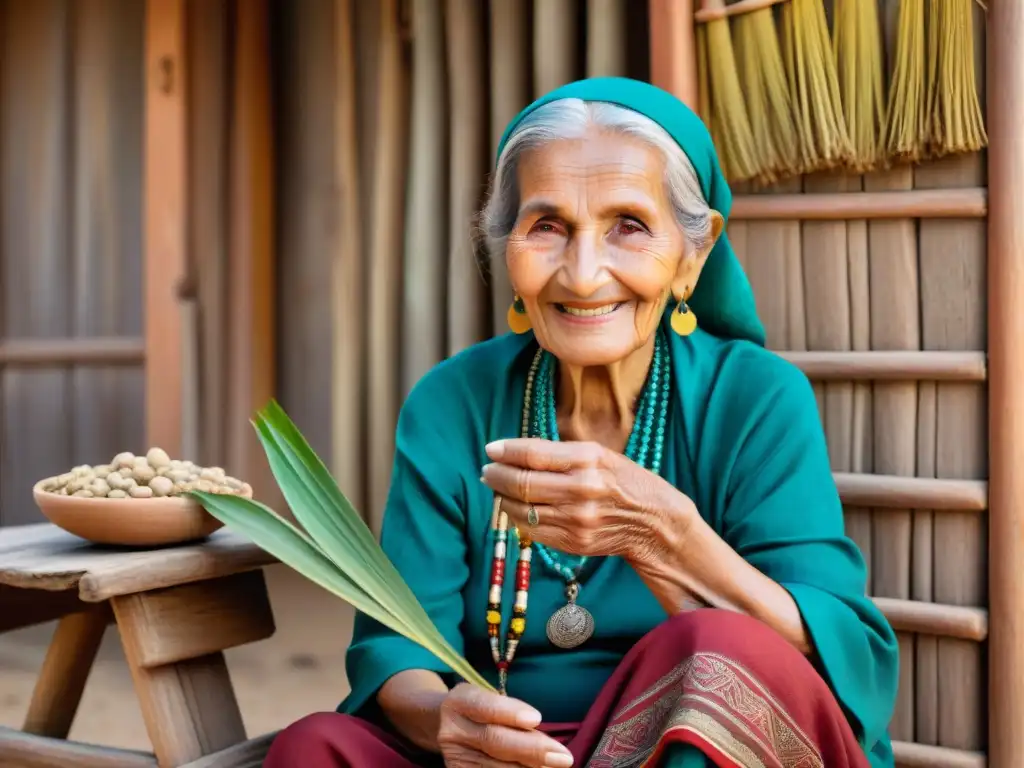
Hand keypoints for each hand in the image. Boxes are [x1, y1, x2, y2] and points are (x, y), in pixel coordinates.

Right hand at [438, 684, 573, 767]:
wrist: (449, 728)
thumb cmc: (482, 711)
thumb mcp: (492, 701)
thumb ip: (513, 716)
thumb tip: (548, 743)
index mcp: (460, 701)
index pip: (485, 706)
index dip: (510, 712)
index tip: (537, 718)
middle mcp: (452, 730)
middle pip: (494, 740)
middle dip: (532, 749)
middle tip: (563, 757)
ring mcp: (454, 757)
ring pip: (496, 766)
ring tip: (555, 767)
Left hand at [481, 438, 694, 565]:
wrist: (655, 523)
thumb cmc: (626, 481)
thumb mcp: (600, 455)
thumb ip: (560, 453)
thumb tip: (515, 452)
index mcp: (589, 460)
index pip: (533, 454)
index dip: (506, 451)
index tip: (490, 449)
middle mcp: (581, 490)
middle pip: (522, 483)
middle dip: (497, 476)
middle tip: (488, 471)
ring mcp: (576, 519)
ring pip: (522, 509)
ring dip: (503, 497)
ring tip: (498, 488)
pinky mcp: (572, 542)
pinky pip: (532, 530)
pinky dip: (517, 518)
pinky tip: (516, 508)